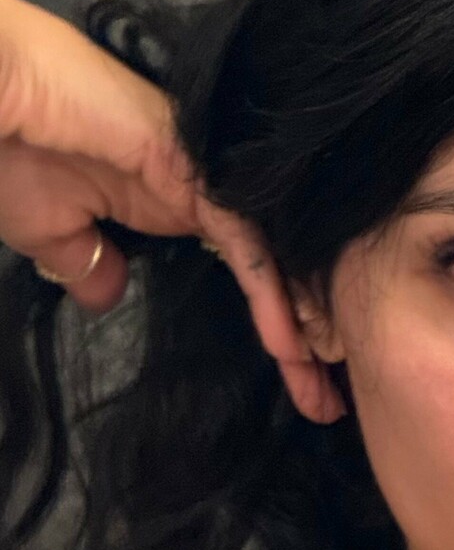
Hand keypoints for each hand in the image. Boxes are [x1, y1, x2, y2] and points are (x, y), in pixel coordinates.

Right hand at [0, 0, 343, 422]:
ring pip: (273, 257)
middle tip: (326, 401)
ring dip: (299, 325)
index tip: (295, 384)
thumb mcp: (50, 230)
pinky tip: (288, 343)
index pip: (245, 268)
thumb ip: (86, 262)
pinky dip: (270, 291)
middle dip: (305, 335)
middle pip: (274, 266)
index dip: (273, 324)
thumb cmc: (6, 149)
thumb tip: (106, 291)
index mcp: (172, 198)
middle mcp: (203, 187)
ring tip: (320, 387)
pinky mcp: (195, 168)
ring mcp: (205, 174)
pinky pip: (246, 239)